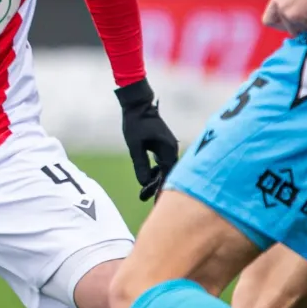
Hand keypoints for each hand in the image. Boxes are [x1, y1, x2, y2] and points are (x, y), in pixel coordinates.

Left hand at [115, 78, 179, 200]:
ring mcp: (169, 147)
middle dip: (158, 188)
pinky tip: (149, 179)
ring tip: (145, 194)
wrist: (138, 104)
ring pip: (165, 169)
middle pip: (168, 174)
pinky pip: (163, 163)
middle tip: (147, 201)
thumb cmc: (135, 123)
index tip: (155, 203)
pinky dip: (157, 171)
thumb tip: (143, 183)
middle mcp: (172, 149)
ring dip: (157, 180)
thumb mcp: (134, 145)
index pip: (166, 175)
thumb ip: (140, 164)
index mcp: (168, 149)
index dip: (160, 189)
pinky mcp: (163, 146)